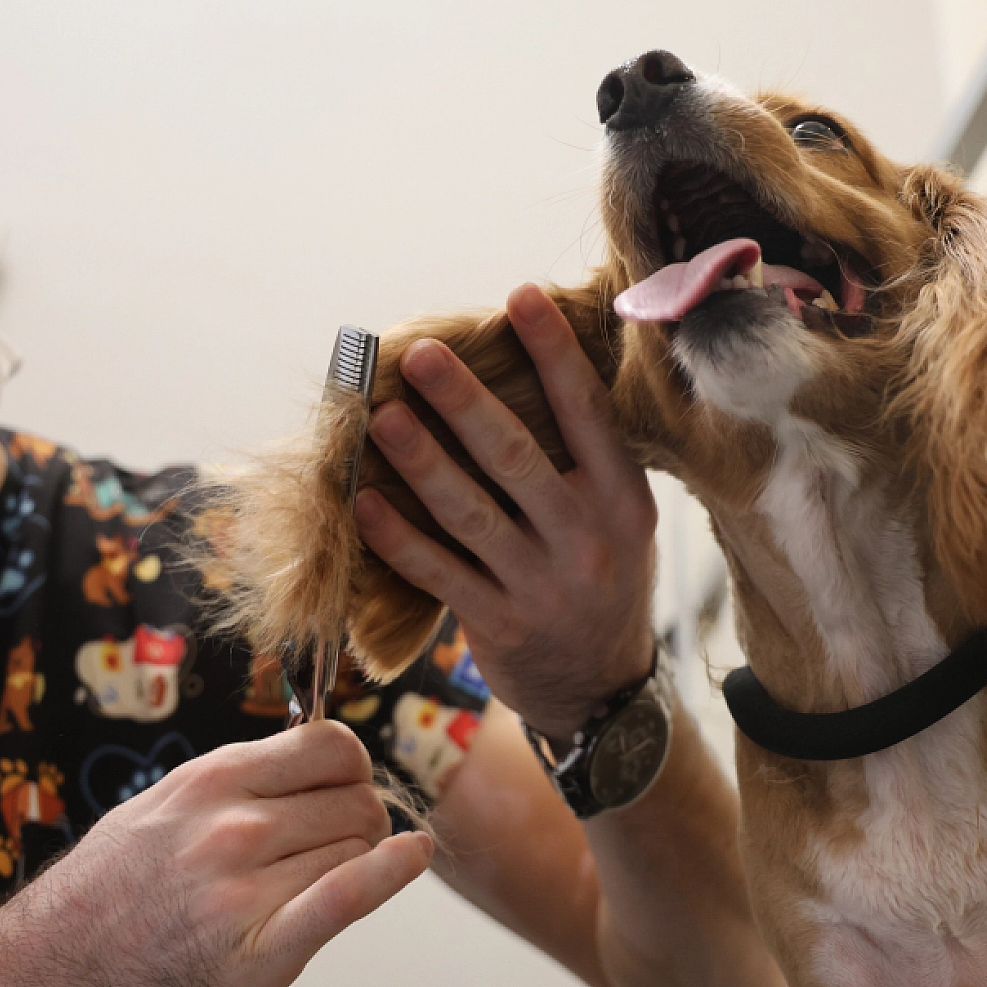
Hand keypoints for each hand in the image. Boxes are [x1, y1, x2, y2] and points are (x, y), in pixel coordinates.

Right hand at [0, 720, 429, 986]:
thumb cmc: (95, 901)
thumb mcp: (157, 811)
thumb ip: (234, 785)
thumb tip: (315, 760)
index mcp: (207, 782)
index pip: (331, 746)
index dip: (353, 768)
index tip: (346, 789)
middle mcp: (229, 827)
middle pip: (356, 801)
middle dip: (360, 822)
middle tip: (329, 850)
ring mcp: (242, 890)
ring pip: (358, 849)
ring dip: (354, 864)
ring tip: (304, 889)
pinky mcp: (255, 956)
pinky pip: (346, 896)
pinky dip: (391, 874)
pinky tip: (415, 856)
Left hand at [355, 284, 656, 735]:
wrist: (602, 689)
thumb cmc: (601, 580)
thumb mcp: (618, 521)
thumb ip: (581, 462)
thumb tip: (516, 374)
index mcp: (622, 498)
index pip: (586, 412)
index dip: (552, 353)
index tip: (519, 297)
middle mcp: (587, 537)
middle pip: (515, 456)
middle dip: (463, 401)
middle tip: (421, 356)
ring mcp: (541, 583)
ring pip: (469, 512)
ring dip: (419, 461)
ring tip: (380, 419)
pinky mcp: (498, 622)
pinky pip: (438, 571)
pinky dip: (397, 538)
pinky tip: (363, 503)